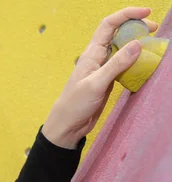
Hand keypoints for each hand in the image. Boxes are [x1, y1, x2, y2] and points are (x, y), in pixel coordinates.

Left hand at [43, 7, 158, 148]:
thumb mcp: (96, 84)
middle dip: (136, 27)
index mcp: (91, 54)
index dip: (127, 15)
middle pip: (118, 34)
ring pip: (123, 49)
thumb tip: (137, 44)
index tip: (147, 13)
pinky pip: (124, 65)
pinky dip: (135, 61)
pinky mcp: (107, 80)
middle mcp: (97, 58)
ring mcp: (103, 69)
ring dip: (137, 44)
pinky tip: (144, 64)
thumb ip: (116, 64)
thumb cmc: (75, 105)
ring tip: (153, 46)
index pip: (109, 25)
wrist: (67, 126)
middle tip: (155, 31)